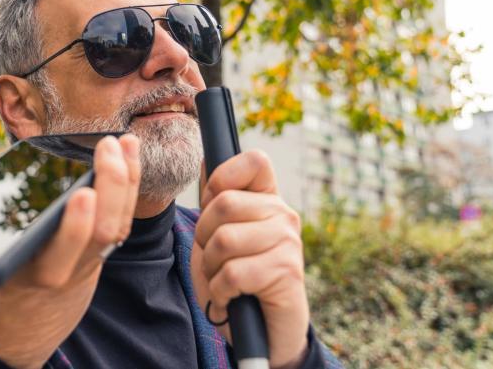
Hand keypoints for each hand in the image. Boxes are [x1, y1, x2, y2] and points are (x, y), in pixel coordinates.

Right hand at [0, 135, 140, 368]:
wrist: (9, 347)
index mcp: (26, 276)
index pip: (57, 254)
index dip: (75, 227)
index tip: (83, 193)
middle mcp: (62, 274)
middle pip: (98, 234)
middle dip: (111, 188)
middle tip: (110, 148)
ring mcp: (83, 269)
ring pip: (114, 229)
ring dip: (125, 184)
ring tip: (127, 144)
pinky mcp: (93, 262)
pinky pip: (117, 228)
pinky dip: (126, 195)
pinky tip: (128, 164)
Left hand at [192, 150, 308, 368]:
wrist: (260, 332)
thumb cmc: (236, 280)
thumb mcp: (216, 235)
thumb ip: (215, 200)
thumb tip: (207, 159)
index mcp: (267, 199)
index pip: (254, 161)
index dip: (223, 177)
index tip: (213, 203)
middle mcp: (283, 215)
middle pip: (224, 203)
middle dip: (204, 235)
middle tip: (215, 258)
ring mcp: (288, 242)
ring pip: (224, 239)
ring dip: (211, 268)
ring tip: (224, 280)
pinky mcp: (286, 273)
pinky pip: (233, 273)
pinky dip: (220, 292)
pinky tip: (231, 298)